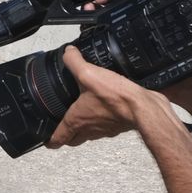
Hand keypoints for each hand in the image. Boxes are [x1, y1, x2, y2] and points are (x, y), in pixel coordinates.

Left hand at [45, 45, 160, 147]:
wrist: (145, 108)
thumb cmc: (115, 98)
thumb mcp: (88, 73)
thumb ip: (74, 62)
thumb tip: (68, 52)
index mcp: (76, 121)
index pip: (58, 139)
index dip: (49, 140)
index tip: (46, 140)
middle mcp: (90, 129)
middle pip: (74, 140)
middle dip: (67, 135)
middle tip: (63, 127)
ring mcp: (106, 129)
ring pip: (90, 134)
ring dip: (85, 127)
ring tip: (83, 111)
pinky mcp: (120, 125)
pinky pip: (108, 126)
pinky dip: (104, 119)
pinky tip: (106, 105)